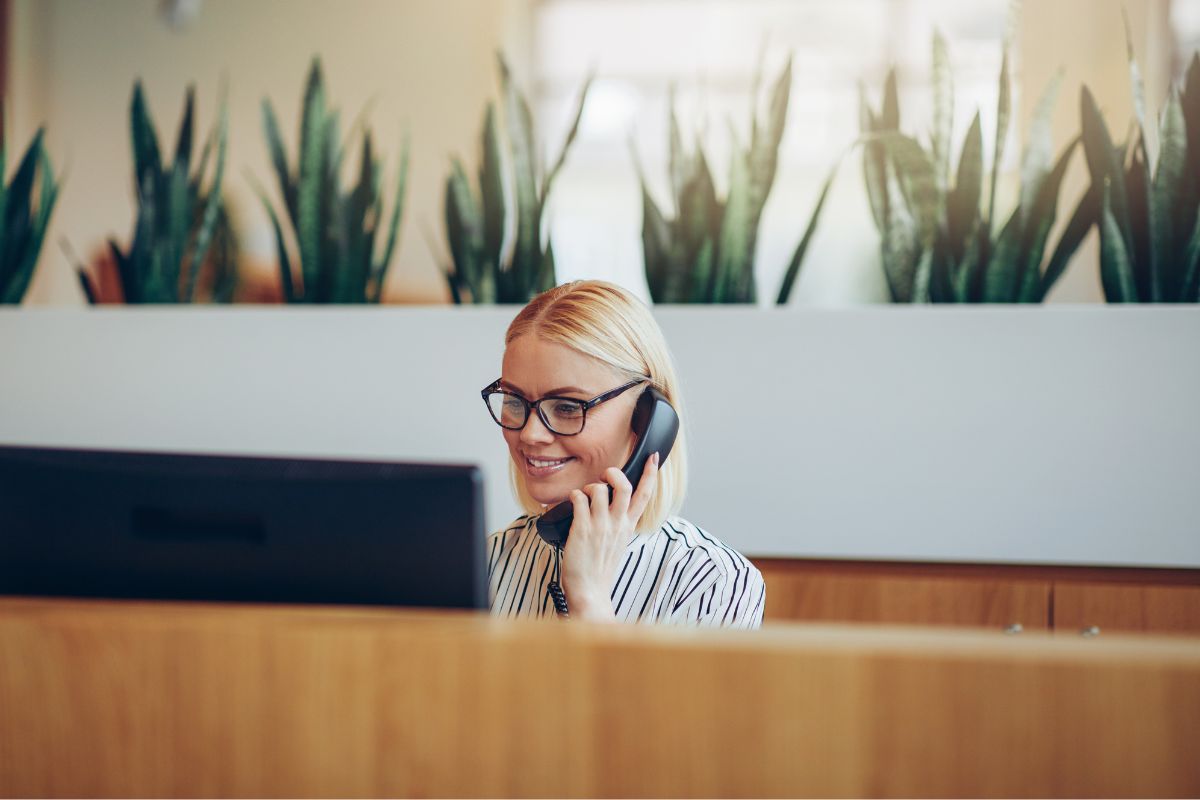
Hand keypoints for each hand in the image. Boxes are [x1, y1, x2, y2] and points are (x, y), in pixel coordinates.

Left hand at [560, 453, 659, 621]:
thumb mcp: (618, 542)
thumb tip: (611, 504)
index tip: (653, 457)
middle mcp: (617, 524)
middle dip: (614, 473)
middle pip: (624, 486)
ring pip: (599, 490)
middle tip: (606, 475)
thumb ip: (619, 523)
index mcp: (628, 526)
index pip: (644, 495)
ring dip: (589, 487)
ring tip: (584, 497)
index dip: (650, 474)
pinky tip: (572, 503)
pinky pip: (579, 499)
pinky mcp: (582, 529)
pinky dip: (574, 496)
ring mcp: (600, 526)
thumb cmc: (600, 568)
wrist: (590, 591)